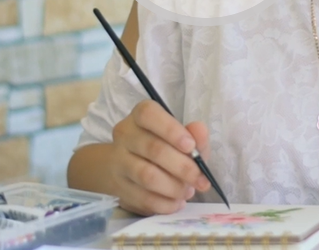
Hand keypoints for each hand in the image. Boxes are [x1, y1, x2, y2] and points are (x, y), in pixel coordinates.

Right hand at [108, 100, 212, 214]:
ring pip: (146, 176)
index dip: (170, 130)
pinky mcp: (118, 187)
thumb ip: (194, 135)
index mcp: (139, 117)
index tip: (191, 146)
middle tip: (200, 180)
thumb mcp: (181, 138)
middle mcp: (124, 135)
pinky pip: (142, 198)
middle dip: (182, 167)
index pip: (148, 114)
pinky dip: (164, 203)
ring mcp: (118, 162)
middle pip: (152, 149)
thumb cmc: (161, 147)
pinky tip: (176, 202)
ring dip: (173, 187)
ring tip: (188, 191)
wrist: (124, 166)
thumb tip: (200, 130)